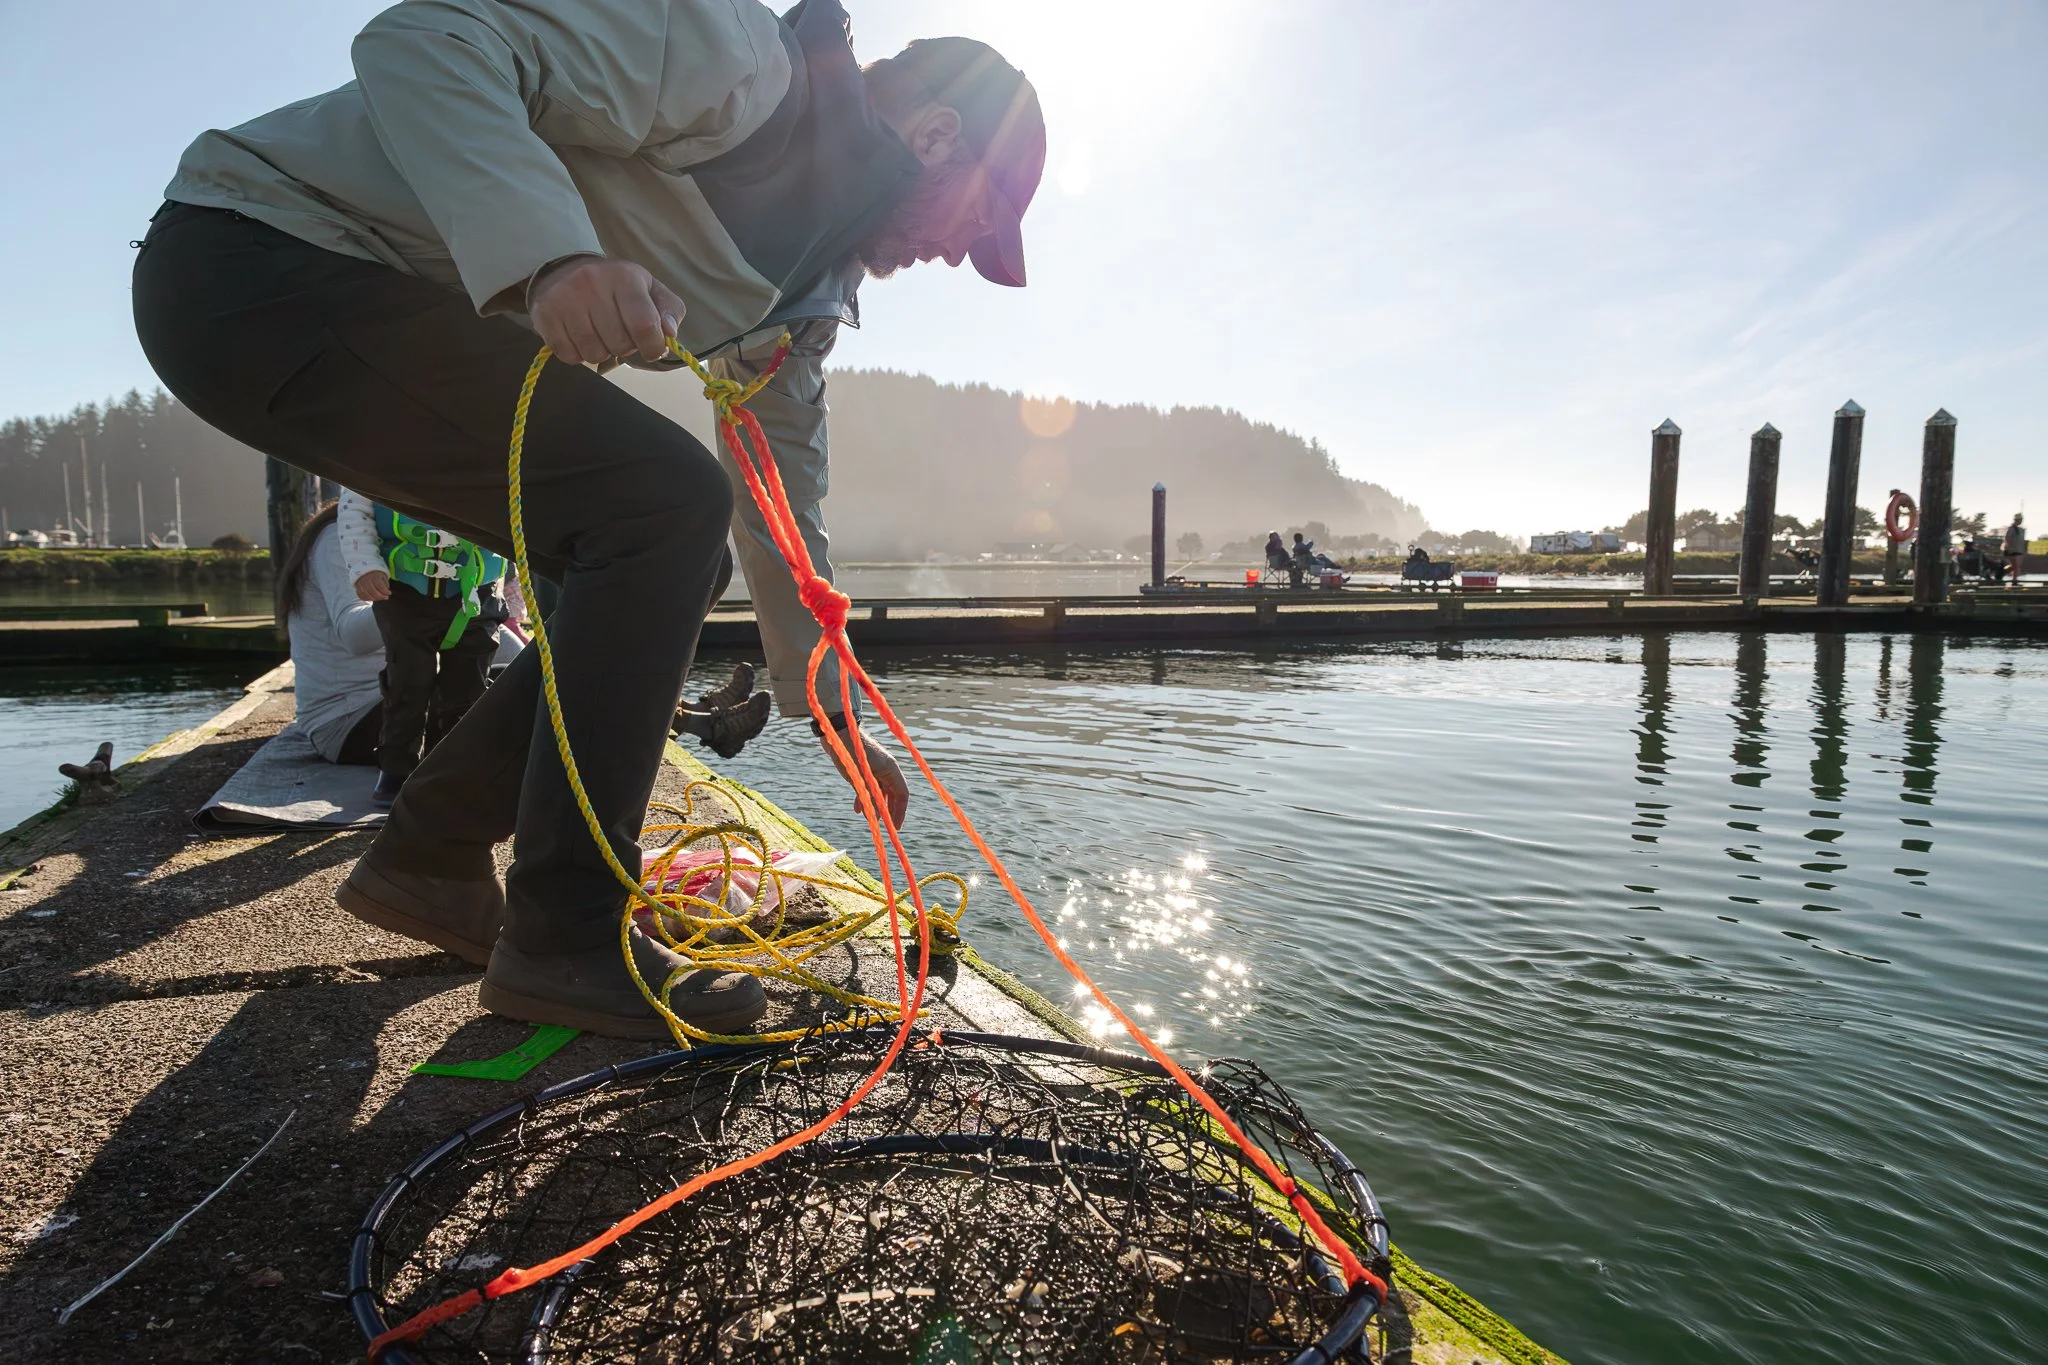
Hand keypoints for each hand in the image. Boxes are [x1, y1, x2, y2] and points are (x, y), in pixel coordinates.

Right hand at [354, 570, 391, 601]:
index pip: (379, 585)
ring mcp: (360, 584)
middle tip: (386, 597)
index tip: (389, 593)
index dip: (385, 591)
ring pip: (366, 594)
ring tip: (379, 598)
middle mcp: (366, 580)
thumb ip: (385, 584)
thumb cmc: (376, 574)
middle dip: (380, 596)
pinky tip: (372, 598)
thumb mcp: (383, 576)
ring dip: (374, 598)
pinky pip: (360, 595)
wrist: (365, 570)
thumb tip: (386, 593)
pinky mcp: (357, 587)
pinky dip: (366, 598)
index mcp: (374, 576)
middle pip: (372, 591)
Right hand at [528, 255, 686, 365]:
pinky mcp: (544, 315)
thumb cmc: (617, 287)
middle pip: (619, 344)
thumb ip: (670, 311)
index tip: (652, 348)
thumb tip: (670, 334)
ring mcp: (565, 299)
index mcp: (624, 277)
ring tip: (599, 332)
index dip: (653, 346)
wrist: (565, 270)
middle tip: (619, 332)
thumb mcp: (651, 290)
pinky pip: (569, 356)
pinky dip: (578, 355)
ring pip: (594, 354)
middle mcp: (592, 283)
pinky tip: (579, 336)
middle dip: (625, 347)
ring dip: (601, 352)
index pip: (644, 326)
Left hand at [820, 723, 908, 829]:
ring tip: (871, 821)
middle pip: (893, 794)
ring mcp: (876, 769)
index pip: (902, 794)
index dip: (900, 811)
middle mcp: (887, 770)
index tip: (896, 827)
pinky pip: (869, 787)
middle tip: (887, 827)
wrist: (837, 732)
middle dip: (889, 811)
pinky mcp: (864, 768)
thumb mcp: (860, 778)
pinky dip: (865, 798)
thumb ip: (869, 797)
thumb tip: (877, 817)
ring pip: (880, 792)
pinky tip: (857, 810)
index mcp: (891, 769)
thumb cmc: (851, 753)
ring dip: (876, 806)